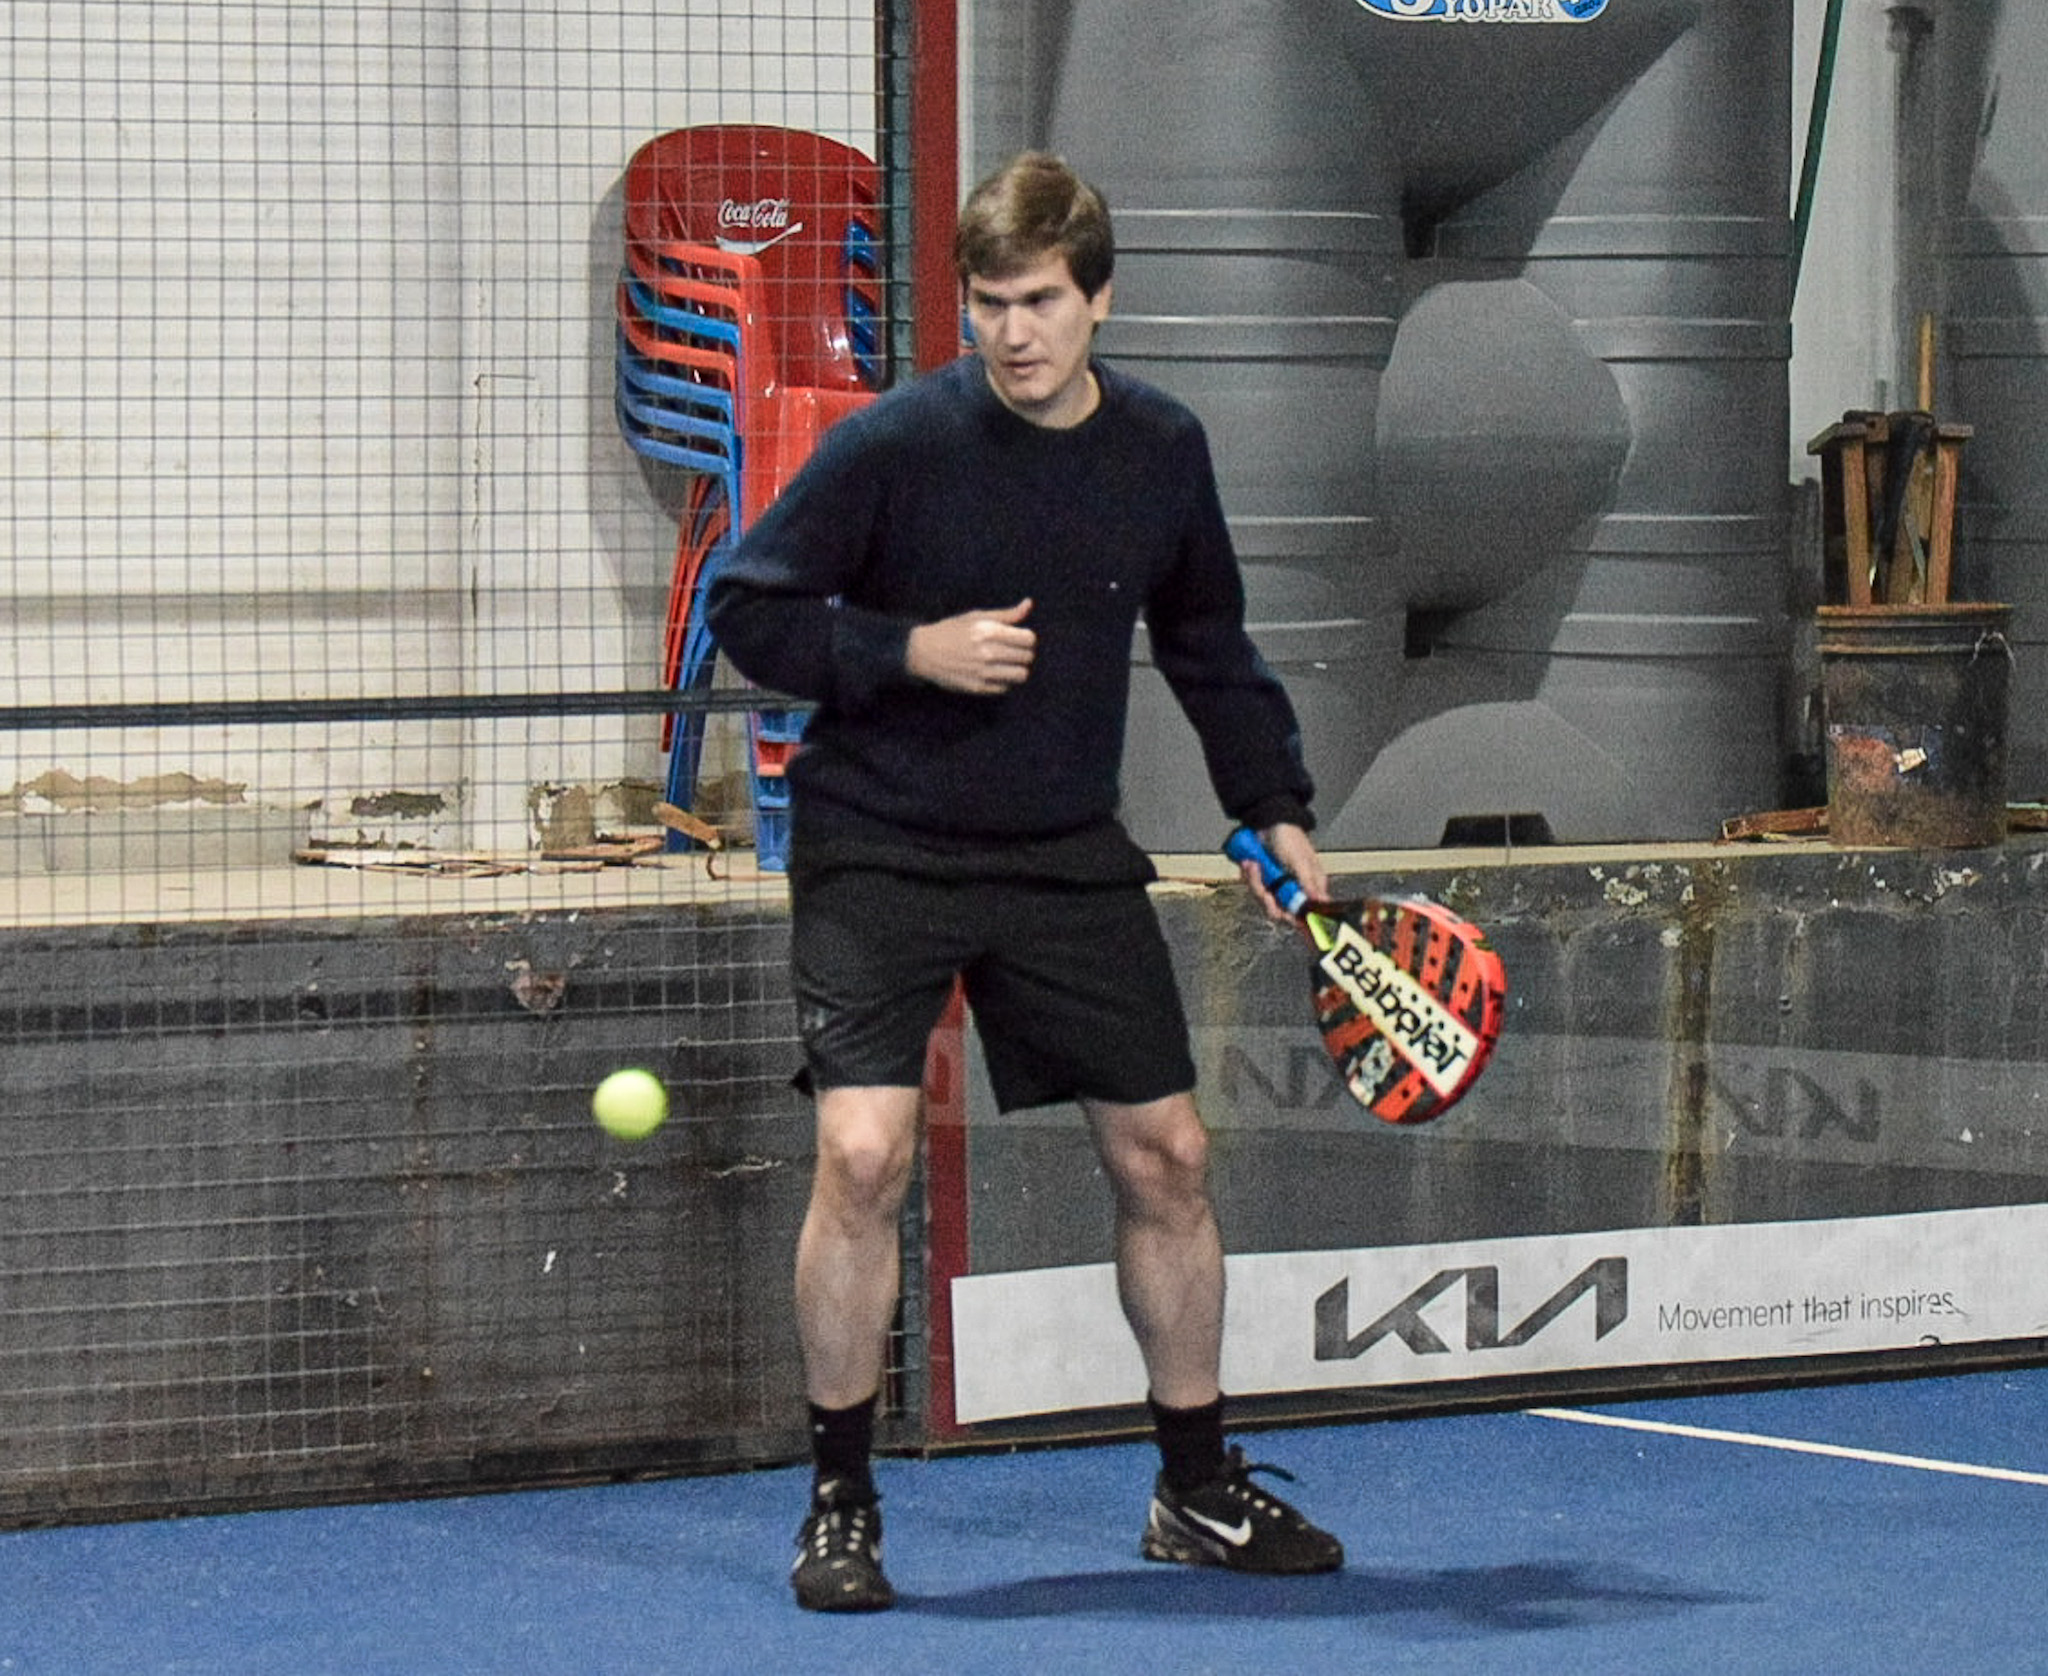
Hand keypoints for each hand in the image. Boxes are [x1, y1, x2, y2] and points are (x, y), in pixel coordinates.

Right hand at [905, 599, 1035, 694]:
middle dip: (1024, 653)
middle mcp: (988, 653)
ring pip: (1021, 675)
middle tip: (1012, 652)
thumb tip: (1029, 604)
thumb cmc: (952, 630)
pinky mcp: (978, 687)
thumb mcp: (977, 617)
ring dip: (1017, 669)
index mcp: (989, 632)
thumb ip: (1006, 614)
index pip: (1029, 639)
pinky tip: (994, 673)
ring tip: (1007, 665)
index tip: (1019, 639)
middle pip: (1027, 657)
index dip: (1027, 638)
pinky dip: (1004, 681)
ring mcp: (983, 672)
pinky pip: (1005, 687)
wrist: (924, 652)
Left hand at [1238, 821, 1328, 926]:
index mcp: (1310, 886)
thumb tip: (1320, 902)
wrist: (1267, 821)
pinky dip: (1249, 876)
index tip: (1283, 913)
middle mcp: (1294, 889)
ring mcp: (1277, 885)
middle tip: (1264, 889)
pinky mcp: (1262, 880)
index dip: (1294, 917)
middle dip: (1267, 900)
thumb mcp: (1300, 861)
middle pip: (1280, 911)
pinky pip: (1253, 888)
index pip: (1305, 914)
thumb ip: (1308, 883)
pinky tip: (1249, 863)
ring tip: (1253, 865)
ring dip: (1255, 883)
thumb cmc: (1289, 838)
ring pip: (1263, 899)